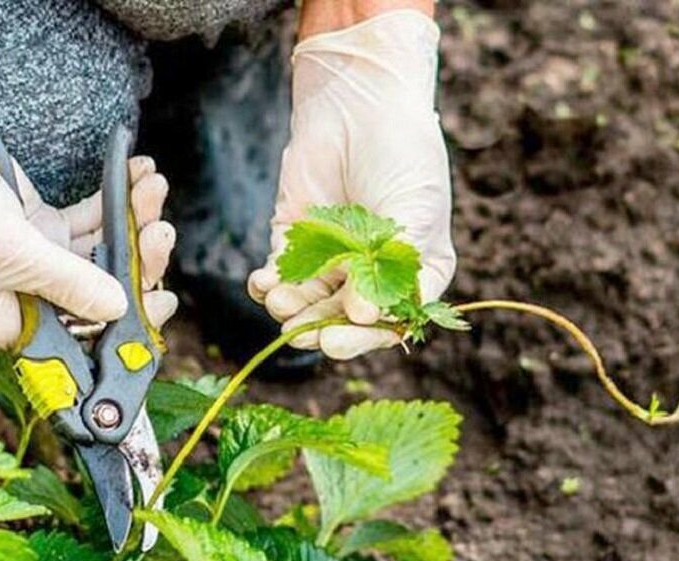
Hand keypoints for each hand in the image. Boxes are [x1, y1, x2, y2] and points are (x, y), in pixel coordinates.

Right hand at [0, 76, 176, 348]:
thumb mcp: (13, 252)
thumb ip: (72, 284)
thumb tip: (122, 308)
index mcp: (7, 327)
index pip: (79, 343)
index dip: (125, 327)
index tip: (160, 301)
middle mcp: (23, 303)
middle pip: (100, 297)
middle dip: (137, 263)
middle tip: (161, 233)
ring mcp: (34, 265)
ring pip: (101, 255)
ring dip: (132, 222)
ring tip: (152, 188)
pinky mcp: (39, 229)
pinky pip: (88, 224)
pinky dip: (113, 203)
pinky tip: (136, 176)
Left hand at [247, 10, 454, 359]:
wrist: (361, 100)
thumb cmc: (402, 155)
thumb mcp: (415, 213)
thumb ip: (392, 268)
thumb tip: (362, 316)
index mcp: (413, 275)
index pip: (390, 323)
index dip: (364, 339)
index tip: (336, 342)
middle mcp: (372, 276)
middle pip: (345, 320)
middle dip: (322, 328)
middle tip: (302, 334)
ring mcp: (333, 261)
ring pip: (309, 304)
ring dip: (293, 310)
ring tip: (280, 303)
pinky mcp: (295, 242)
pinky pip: (280, 277)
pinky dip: (268, 286)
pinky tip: (262, 284)